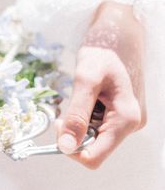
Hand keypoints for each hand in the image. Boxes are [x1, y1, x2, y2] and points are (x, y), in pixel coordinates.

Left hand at [56, 0, 145, 168]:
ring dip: (80, 120)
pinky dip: (86, 113)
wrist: (119, 32)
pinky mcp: (121, 113)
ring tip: (81, 94)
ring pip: (94, 135)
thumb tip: (65, 147)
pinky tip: (88, 94)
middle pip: (93, 147)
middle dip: (75, 131)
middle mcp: (131, 125)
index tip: (59, 124)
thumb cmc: (104, 50)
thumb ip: (76, 115)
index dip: (71, 148)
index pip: (94, 157)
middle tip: (66, 105)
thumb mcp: (85, 79)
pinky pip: (98, 124)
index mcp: (126, 120)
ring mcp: (127, 120)